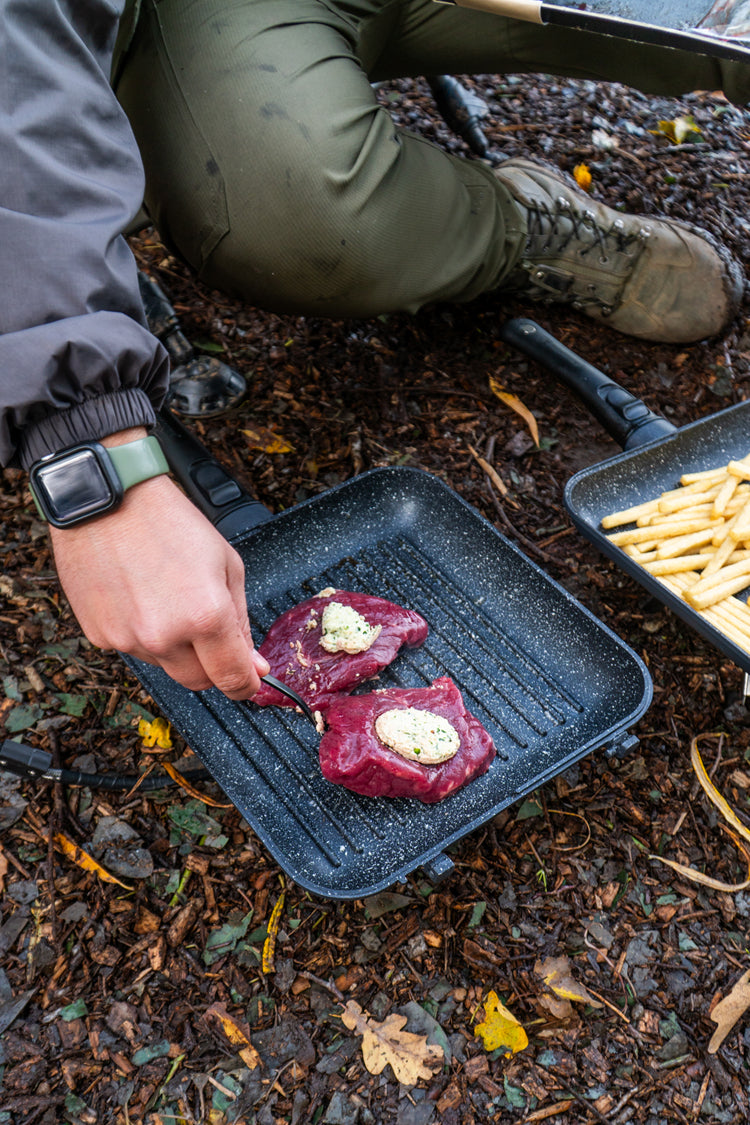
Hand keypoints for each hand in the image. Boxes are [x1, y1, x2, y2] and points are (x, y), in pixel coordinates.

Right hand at [49, 470, 269, 697]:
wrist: (107, 499)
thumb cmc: (168, 522)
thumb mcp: (227, 564)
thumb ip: (241, 621)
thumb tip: (252, 664)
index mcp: (205, 616)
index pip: (232, 679)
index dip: (246, 684)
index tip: (250, 681)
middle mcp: (165, 635)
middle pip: (199, 681)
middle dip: (213, 666)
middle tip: (211, 632)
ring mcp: (128, 639)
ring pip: (166, 664)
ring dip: (175, 645)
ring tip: (167, 596)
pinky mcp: (100, 635)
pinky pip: (134, 650)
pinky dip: (144, 634)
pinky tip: (141, 597)